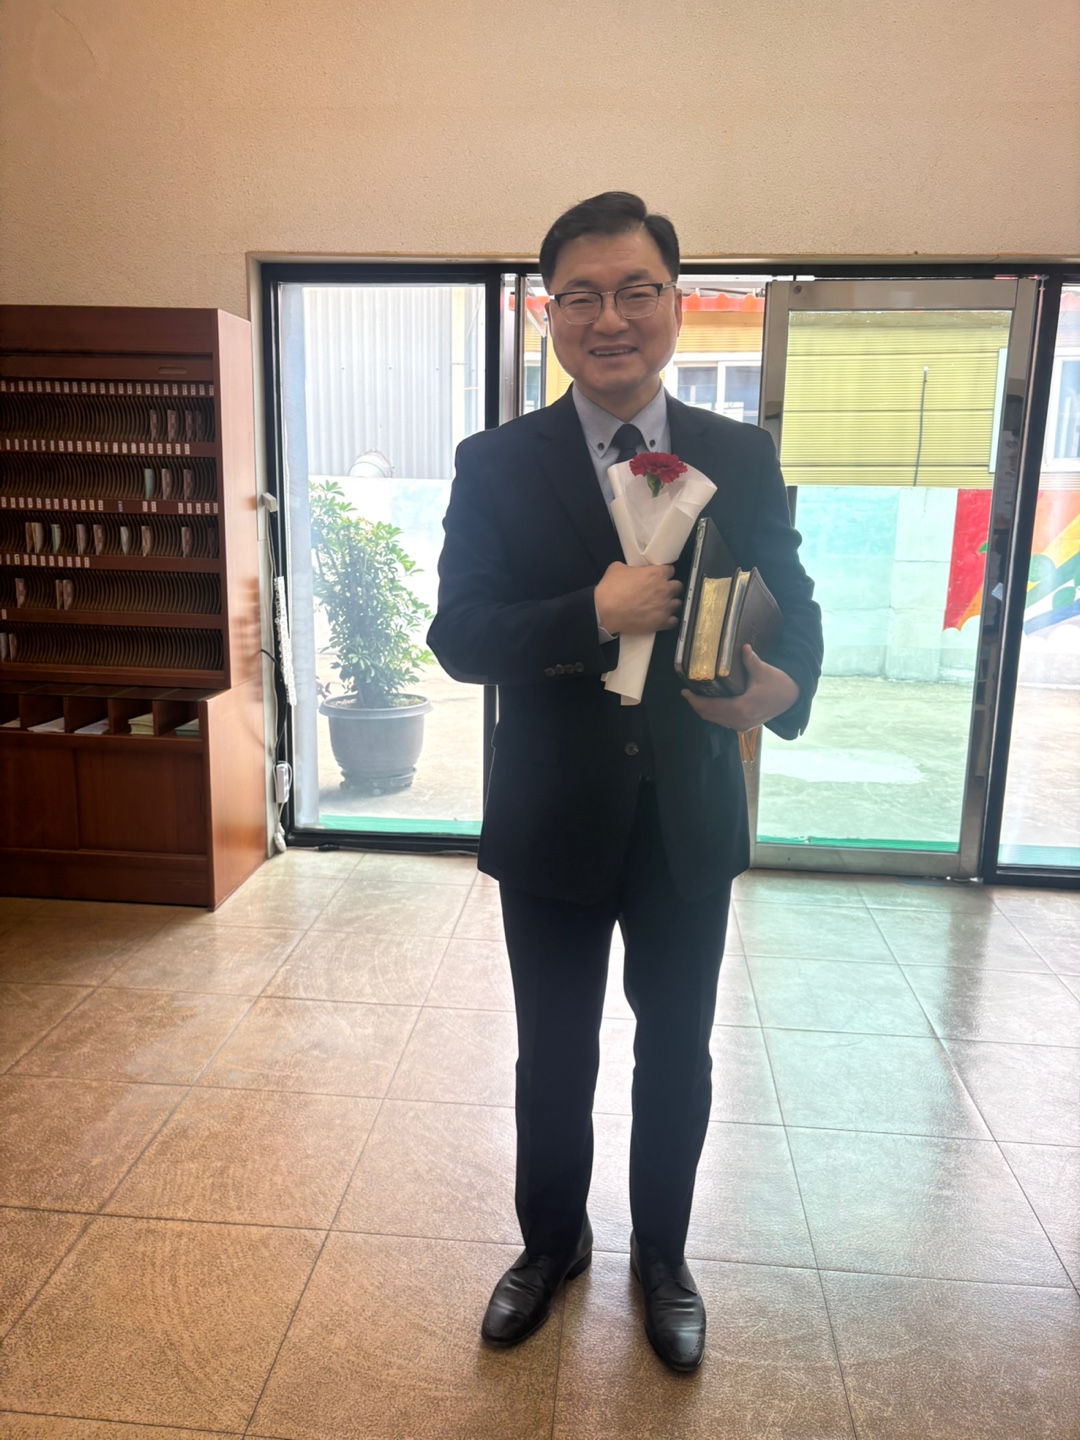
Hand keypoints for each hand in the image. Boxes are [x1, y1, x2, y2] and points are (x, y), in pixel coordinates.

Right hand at [595, 562, 682, 635]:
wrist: (604, 611)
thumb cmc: (610, 588)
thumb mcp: (617, 568)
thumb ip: (632, 568)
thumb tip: (635, 571)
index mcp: (656, 574)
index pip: (670, 570)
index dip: (664, 573)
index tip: (658, 577)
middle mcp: (664, 590)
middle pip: (678, 586)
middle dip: (671, 587)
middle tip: (661, 591)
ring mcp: (664, 607)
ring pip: (677, 604)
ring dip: (671, 603)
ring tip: (662, 606)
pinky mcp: (661, 623)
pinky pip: (674, 621)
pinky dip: (669, 619)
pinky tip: (662, 618)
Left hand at [682, 645, 798, 728]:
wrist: (792, 698)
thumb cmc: (778, 684)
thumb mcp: (763, 671)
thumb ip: (750, 660)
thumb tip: (742, 647)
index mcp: (741, 708)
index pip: (711, 707)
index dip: (695, 700)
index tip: (684, 691)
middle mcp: (739, 720)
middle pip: (709, 715)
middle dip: (696, 705)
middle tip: (687, 693)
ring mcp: (741, 725)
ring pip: (715, 720)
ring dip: (704, 710)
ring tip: (695, 697)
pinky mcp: (744, 726)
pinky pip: (723, 722)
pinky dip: (713, 714)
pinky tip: (709, 704)